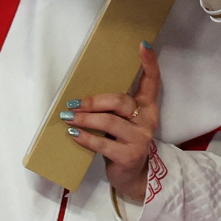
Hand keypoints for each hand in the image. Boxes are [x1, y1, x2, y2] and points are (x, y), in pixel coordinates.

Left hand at [64, 42, 161, 202]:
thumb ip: (115, 106)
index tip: (142, 44)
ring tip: (68, 117)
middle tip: (72, 103)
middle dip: (93, 101)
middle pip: (120, 101)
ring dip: (85, 119)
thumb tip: (83, 92)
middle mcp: (147, 120)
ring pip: (109, 121)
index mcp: (148, 106)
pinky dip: (85, 137)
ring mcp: (140, 139)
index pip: (152, 81)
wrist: (134, 176)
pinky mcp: (128, 156)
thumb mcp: (125, 121)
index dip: (149, 62)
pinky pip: (102, 143)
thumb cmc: (123, 141)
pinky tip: (73, 133)